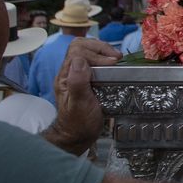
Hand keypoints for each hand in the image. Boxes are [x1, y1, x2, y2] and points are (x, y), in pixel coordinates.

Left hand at [47, 38, 116, 153]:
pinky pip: (93, 60)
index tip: (112, 64)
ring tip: (117, 60)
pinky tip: (114, 66)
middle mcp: (69, 72)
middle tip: (116, 58)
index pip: (77, 51)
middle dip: (100, 48)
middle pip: (80, 46)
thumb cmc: (79, 123)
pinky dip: (104, 59)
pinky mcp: (86, 79)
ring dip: (103, 51)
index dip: (96, 53)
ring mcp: (77, 75)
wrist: (77, 136)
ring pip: (87, 51)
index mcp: (65, 76)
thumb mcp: (79, 105)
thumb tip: (80, 60)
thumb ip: (77, 82)